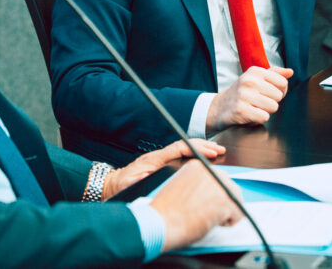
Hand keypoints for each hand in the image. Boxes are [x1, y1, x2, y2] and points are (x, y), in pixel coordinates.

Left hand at [101, 138, 224, 200]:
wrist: (112, 185)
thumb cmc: (122, 185)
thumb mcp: (132, 183)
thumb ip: (145, 179)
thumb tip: (160, 178)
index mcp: (154, 159)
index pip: (178, 148)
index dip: (195, 148)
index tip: (209, 152)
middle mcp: (159, 156)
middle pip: (185, 145)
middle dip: (203, 146)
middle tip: (219, 150)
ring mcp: (161, 159)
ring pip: (185, 150)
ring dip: (201, 150)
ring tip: (217, 153)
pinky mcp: (163, 164)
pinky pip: (181, 157)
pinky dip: (195, 157)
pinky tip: (204, 161)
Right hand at [150, 160, 243, 251]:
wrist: (160, 222)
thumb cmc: (165, 210)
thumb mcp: (179, 187)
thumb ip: (195, 184)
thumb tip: (206, 193)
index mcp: (197, 165)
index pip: (216, 178)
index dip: (211, 194)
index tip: (203, 203)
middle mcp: (211, 170)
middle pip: (228, 186)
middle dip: (220, 202)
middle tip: (204, 213)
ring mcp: (221, 184)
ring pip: (235, 199)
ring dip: (224, 211)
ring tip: (206, 218)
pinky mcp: (227, 200)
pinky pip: (238, 213)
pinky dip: (228, 222)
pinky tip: (211, 223)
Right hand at [206, 66, 293, 131]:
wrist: (220, 107)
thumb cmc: (242, 93)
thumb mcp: (256, 78)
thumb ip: (274, 74)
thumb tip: (290, 72)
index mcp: (255, 71)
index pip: (283, 82)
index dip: (280, 91)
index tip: (269, 93)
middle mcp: (249, 81)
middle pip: (279, 96)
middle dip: (272, 101)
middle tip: (259, 101)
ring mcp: (244, 95)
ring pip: (273, 107)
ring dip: (266, 111)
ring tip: (255, 107)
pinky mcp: (241, 110)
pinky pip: (264, 117)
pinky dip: (259, 118)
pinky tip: (250, 114)